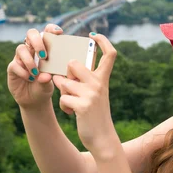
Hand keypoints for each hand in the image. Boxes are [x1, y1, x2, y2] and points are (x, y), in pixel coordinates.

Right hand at [6, 23, 62, 109]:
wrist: (34, 100)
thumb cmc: (45, 87)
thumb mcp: (50, 84)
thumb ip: (48, 79)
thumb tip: (46, 75)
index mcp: (44, 49)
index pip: (46, 33)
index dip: (51, 29)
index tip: (58, 32)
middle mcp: (31, 50)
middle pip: (31, 34)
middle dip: (37, 42)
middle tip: (44, 56)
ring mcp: (21, 58)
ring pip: (21, 48)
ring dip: (29, 60)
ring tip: (36, 73)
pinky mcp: (13, 67)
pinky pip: (15, 65)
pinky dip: (23, 72)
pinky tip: (30, 79)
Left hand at [52, 32, 118, 154]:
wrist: (102, 138)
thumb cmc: (95, 114)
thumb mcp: (96, 94)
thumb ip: (87, 79)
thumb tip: (68, 65)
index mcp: (103, 79)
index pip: (109, 54)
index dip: (102, 40)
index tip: (93, 35)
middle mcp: (99, 83)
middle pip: (73, 64)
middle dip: (65, 75)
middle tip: (70, 88)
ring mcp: (91, 94)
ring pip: (63, 82)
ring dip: (62, 92)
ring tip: (72, 102)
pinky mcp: (82, 106)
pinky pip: (62, 98)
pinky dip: (63, 106)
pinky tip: (71, 113)